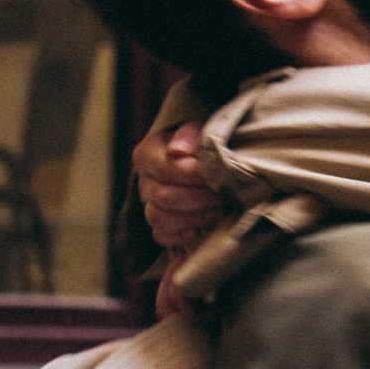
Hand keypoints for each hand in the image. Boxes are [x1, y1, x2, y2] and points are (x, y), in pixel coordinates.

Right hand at [134, 117, 220, 258]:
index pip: (165, 169)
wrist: (205, 162)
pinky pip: (162, 237)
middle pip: (163, 197)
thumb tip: (178, 151)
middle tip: (226, 195)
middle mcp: (143, 182)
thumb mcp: (200, 131)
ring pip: (160, 219)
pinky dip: (181, 236)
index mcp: (146, 154)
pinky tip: (200, 229)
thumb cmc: (203, 145)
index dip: (194, 175)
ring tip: (219, 210)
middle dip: (200, 198)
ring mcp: (149, 206)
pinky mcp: (159, 227)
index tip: (220, 174)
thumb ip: (190, 135)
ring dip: (195, 217)